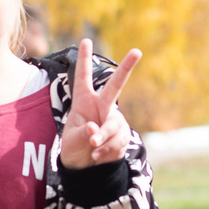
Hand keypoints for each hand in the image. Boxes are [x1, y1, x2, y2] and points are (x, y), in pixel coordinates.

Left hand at [59, 40, 141, 170]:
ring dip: (103, 138)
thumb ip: (84, 132)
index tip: (86, 40)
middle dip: (126, 68)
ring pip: (114, 125)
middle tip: (137, 51)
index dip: (84, 59)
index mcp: (84, 102)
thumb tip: (96, 129)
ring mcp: (114, 120)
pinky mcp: (122, 136)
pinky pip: (118, 141)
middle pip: (116, 85)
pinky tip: (97, 155)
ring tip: (92, 148)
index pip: (84, 78)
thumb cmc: (74, 147)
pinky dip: (106, 150)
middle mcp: (102, 107)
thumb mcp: (72, 139)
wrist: (85, 168)